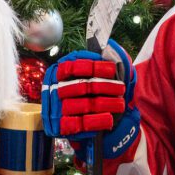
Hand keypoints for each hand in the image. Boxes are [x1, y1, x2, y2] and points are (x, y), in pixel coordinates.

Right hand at [41, 40, 139, 158]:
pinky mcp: (60, 127)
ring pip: (84, 105)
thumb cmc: (84, 92)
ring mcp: (55, 109)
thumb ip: (93, 62)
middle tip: (121, 88)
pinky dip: (97, 121)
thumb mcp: (84, 74)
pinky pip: (80, 124)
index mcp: (56, 73)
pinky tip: (110, 119)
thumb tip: (108, 48)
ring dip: (106, 104)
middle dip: (105, 86)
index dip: (92, 67)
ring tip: (121, 104)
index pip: (72, 67)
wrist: (72, 120)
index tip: (112, 69)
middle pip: (82, 86)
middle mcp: (53, 90)